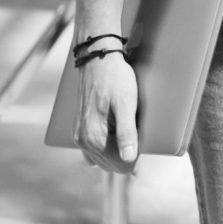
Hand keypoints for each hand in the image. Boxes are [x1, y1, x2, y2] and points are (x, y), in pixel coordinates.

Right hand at [74, 52, 138, 172]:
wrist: (97, 58)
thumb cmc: (115, 79)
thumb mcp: (126, 103)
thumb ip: (126, 133)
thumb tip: (129, 159)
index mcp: (94, 138)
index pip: (119, 164)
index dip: (135, 159)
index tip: (143, 146)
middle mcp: (83, 140)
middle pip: (110, 164)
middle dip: (125, 157)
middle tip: (138, 138)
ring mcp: (79, 135)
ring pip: (101, 159)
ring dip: (115, 153)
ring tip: (128, 135)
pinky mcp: (79, 127)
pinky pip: (92, 149)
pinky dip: (104, 149)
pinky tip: (114, 138)